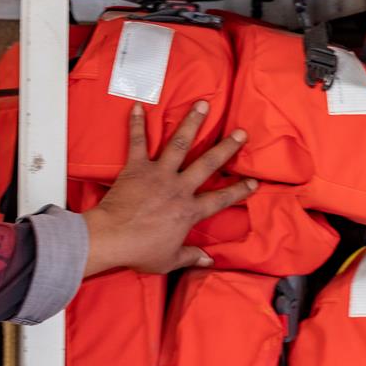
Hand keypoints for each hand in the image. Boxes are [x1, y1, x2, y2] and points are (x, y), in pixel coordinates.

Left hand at [79, 101, 257, 276]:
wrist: (112, 238)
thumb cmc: (140, 251)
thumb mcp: (168, 260)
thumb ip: (190, 256)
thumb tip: (207, 260)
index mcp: (189, 211)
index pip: (220, 199)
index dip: (238, 190)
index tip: (253, 181)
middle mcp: (178, 188)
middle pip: (207, 164)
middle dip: (226, 147)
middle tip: (241, 133)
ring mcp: (158, 174)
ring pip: (179, 144)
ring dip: (192, 122)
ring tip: (203, 105)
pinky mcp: (137, 168)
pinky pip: (137, 142)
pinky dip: (136, 124)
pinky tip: (137, 107)